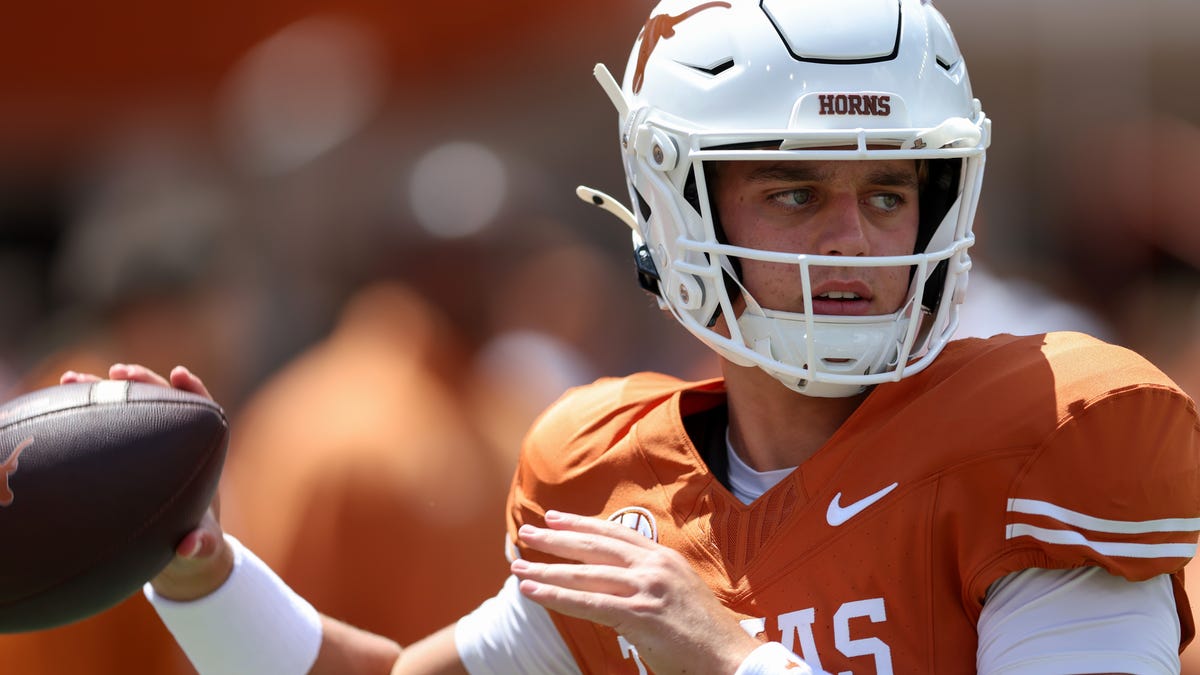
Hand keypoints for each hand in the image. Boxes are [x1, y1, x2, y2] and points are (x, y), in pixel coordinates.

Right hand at [60, 364, 233, 600]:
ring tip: (73, 378)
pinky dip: (86, 414)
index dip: (193, 390)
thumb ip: (201, 547)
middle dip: (142, 381)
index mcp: (202, 457)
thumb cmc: (195, 544)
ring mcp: (149, 447)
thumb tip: (190, 546)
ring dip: (104, 390)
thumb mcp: (202, 549)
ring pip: (129, 409)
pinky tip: (59, 402)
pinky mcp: (123, 455)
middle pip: (164, 400)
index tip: (177, 375)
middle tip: (119, 372)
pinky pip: (104, 428)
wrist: (179, 553)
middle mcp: (177, 444)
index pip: (204, 412)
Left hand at [511, 510, 759, 674]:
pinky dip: (556, 596)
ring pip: (585, 574)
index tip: (556, 518)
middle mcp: (654, 566)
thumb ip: (651, 582)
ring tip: (519, 568)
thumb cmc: (706, 634)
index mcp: (665, 557)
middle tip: (527, 533)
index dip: (582, 524)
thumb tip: (620, 582)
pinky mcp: (639, 614)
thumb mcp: (680, 593)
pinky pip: (587, 603)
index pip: (615, 533)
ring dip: (546, 570)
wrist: (732, 657)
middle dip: (556, 539)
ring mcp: (646, 588)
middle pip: (595, 546)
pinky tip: (532, 591)